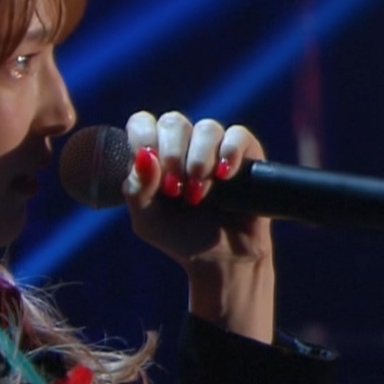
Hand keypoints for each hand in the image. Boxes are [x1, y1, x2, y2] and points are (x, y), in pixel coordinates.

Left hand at [122, 111, 275, 341]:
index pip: (143, 123)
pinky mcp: (247, 154)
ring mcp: (216, 148)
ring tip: (198, 193)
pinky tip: (224, 176)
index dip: (144, 137)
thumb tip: (144, 156)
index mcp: (155, 154)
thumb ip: (137, 190)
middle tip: (174, 188)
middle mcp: (185, 145)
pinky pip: (238, 135)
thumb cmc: (180, 238)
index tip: (151, 167)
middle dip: (172, 153)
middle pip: (173, 121)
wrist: (220, 261)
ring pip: (207, 128)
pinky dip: (230, 152)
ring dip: (199, 159)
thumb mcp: (147, 220)